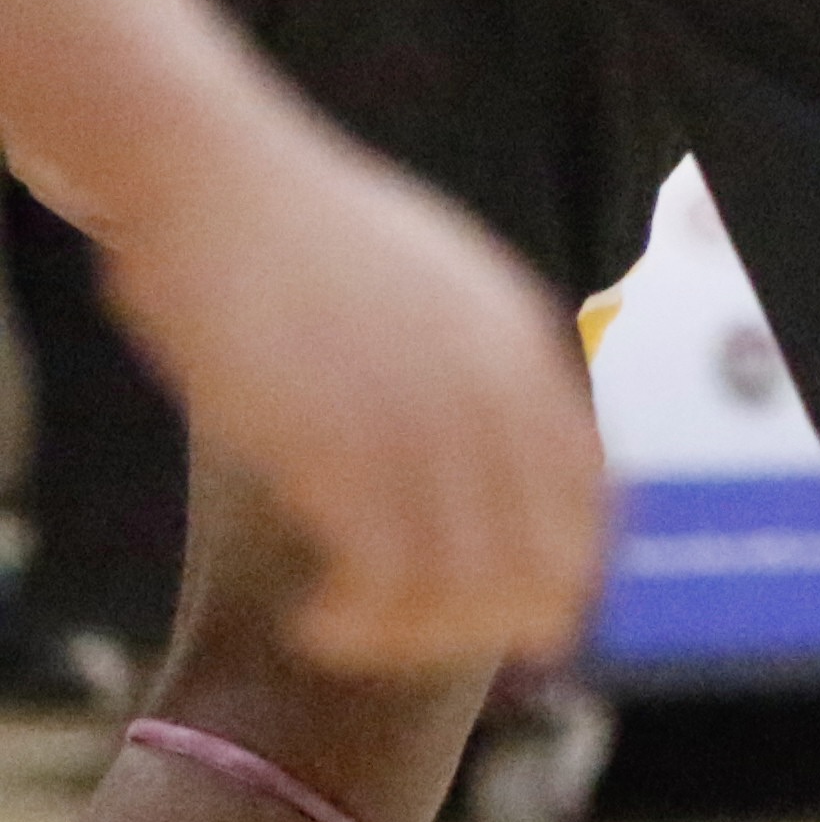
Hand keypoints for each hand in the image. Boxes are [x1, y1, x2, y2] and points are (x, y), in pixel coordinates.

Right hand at [105, 130, 604, 676]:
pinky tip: (318, 623)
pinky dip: (361, 623)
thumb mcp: (440, 290)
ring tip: (349, 634)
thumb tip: (494, 445)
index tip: (519, 620)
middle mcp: (491, 389)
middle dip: (487, 624)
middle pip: (539, 558)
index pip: (589, 495)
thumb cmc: (311, 241)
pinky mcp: (338, 440)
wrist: (227, 182)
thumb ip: (482, 363)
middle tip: (414, 639)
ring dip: (412, 635)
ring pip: (466, 584)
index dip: (564, 573)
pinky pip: (387, 576)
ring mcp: (418, 415)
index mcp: (523, 350)